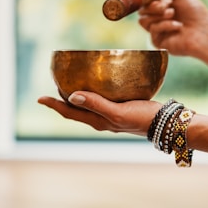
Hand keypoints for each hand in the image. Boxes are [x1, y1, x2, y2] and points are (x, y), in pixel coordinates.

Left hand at [37, 92, 161, 136]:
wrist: (167, 123)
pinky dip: (94, 92)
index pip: (70, 113)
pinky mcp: (123, 108)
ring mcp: (113, 115)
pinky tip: (100, 83)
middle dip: (63, 100)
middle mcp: (102, 119)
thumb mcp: (118, 112)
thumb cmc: (143, 118)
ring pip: (89, 105)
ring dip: (77, 96)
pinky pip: (102, 100)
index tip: (40, 98)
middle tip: (53, 85)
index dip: (54, 105)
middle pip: (76, 110)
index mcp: (98, 121)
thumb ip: (96, 104)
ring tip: (71, 83)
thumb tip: (72, 96)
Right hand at [138, 0, 207, 60]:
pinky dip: (165, 25)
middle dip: (152, 5)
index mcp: (163, 6)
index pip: (145, 0)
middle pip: (142, 9)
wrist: (205, 32)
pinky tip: (178, 26)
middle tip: (165, 5)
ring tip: (173, 14)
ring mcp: (158, 31)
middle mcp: (159, 19)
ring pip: (144, 20)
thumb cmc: (196, 13)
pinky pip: (152, 30)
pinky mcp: (159, 42)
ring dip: (158, 15)